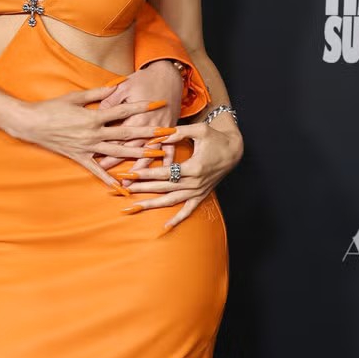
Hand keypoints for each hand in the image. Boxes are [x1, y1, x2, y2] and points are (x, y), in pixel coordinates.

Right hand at [14, 88, 171, 189]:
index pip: (124, 111)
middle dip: (150, 133)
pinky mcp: (79, 157)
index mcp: (94, 116)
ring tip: (157, 155)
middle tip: (168, 134)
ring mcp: (87, 147)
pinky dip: (109, 179)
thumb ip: (98, 94)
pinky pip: (97, 170)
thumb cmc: (52, 107)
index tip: (159, 103)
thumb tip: (116, 86)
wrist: (31, 124)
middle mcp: (93, 134)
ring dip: (138, 154)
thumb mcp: (75, 97)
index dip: (142, 106)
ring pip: (118, 152)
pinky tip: (122, 186)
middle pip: (127, 134)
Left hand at [94, 59, 184, 171]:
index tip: (96, 160)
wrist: (168, 73)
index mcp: (134, 115)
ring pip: (148, 153)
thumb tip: (96, 114)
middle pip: (130, 148)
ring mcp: (160, 129)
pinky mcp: (170, 129)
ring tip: (131, 182)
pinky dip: (166, 162)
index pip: (117, 136)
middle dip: (119, 163)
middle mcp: (148, 125)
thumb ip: (109, 101)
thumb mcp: (123, 86)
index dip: (106, 148)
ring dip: (139, 169)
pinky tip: (161, 175)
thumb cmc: (144, 79)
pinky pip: (170, 149)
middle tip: (106, 177)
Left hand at [122, 118, 243, 229]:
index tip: (129, 174)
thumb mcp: (199, 130)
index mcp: (194, 167)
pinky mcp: (201, 195)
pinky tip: (165, 227)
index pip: (164, 173)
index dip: (145, 174)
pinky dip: (178, 219)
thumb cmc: (216, 137)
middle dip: (142, 188)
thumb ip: (178, 132)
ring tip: (133, 207)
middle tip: (123, 189)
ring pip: (171, 201)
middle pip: (163, 188)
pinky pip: (189, 210)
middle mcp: (195, 183)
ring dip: (151, 205)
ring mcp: (198, 191)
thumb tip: (158, 135)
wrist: (234, 150)